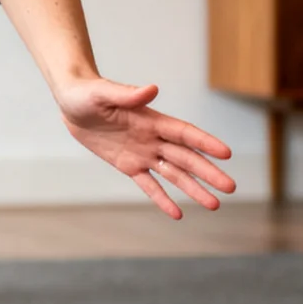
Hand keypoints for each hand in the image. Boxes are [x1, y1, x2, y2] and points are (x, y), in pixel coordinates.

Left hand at [55, 76, 235, 218]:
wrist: (72, 103)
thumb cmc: (87, 92)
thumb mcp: (102, 93)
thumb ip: (127, 94)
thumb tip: (152, 89)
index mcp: (152, 120)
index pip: (184, 133)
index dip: (205, 143)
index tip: (226, 154)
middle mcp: (153, 138)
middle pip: (186, 158)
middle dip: (208, 173)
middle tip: (230, 188)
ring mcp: (143, 153)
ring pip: (174, 174)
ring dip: (194, 189)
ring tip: (214, 205)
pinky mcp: (129, 165)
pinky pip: (148, 185)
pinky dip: (162, 198)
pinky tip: (178, 214)